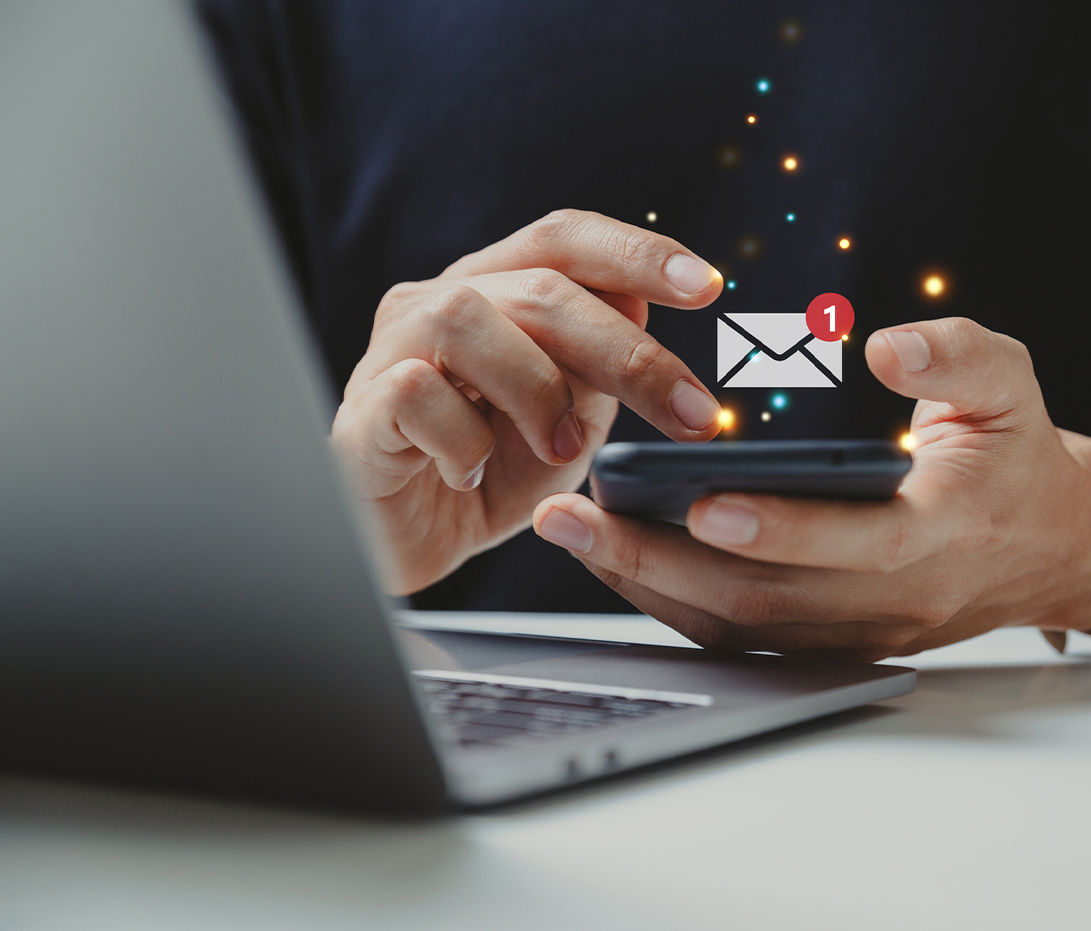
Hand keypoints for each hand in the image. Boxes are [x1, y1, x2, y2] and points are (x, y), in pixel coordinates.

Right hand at [332, 209, 724, 594]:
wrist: (410, 543)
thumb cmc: (490, 473)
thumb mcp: (568, 419)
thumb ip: (598, 366)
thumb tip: (642, 307)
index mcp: (495, 289)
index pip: (564, 239)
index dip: (636, 251)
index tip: (708, 286)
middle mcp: (437, 301)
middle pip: (539, 287)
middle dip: (628, 352)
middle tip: (692, 415)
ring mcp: (390, 350)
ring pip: (465, 317)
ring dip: (537, 389)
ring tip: (563, 449)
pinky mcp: (360, 410)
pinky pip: (415, 393)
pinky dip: (464, 441)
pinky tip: (475, 476)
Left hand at [531, 317, 1090, 660]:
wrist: (1049, 546)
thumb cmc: (1016, 456)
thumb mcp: (1010, 385)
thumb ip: (956, 357)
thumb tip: (886, 346)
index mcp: (943, 533)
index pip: (858, 545)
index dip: (781, 529)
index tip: (703, 502)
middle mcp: (894, 601)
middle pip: (767, 600)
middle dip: (660, 562)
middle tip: (574, 519)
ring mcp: (858, 632)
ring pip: (741, 627)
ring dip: (648, 585)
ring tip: (572, 534)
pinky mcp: (831, 641)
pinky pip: (742, 634)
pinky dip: (673, 603)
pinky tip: (616, 559)